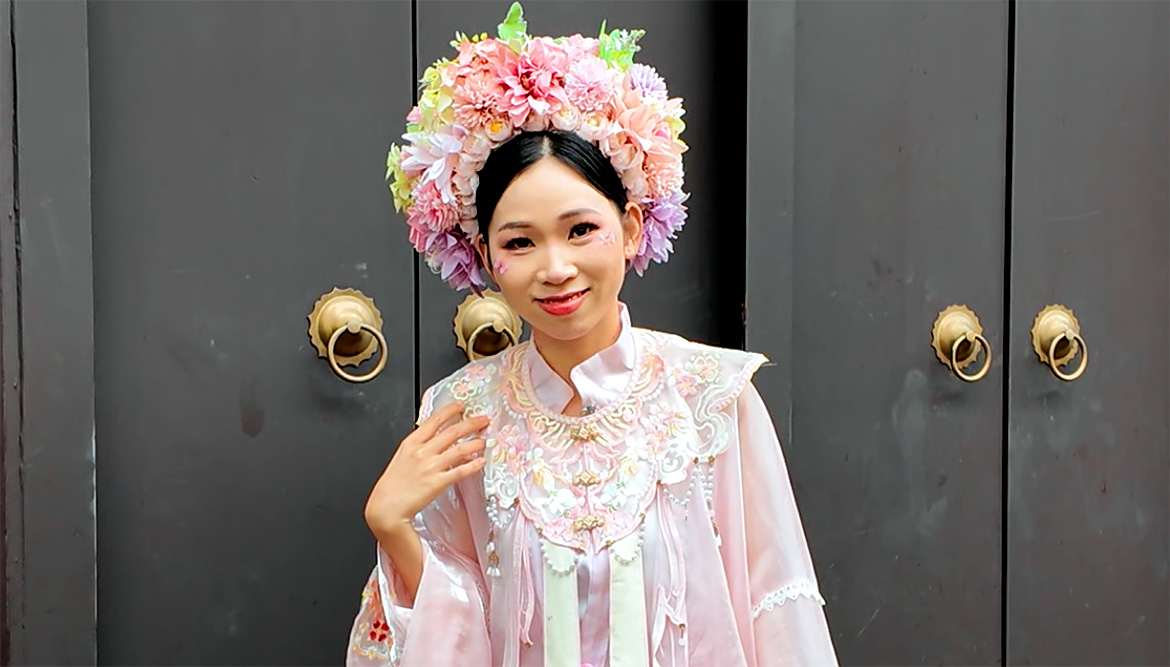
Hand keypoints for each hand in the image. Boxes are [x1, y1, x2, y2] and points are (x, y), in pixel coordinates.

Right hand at [364, 401, 488, 539]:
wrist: (386, 507)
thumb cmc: (392, 485)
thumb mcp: (402, 457)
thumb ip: (418, 447)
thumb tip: (435, 441)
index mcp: (411, 443)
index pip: (434, 421)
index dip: (450, 411)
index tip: (461, 406)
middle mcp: (422, 451)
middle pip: (452, 432)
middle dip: (471, 423)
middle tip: (483, 420)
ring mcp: (431, 466)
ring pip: (459, 449)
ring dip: (475, 443)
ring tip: (484, 441)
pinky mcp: (437, 482)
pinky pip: (460, 471)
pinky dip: (473, 465)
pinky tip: (480, 462)